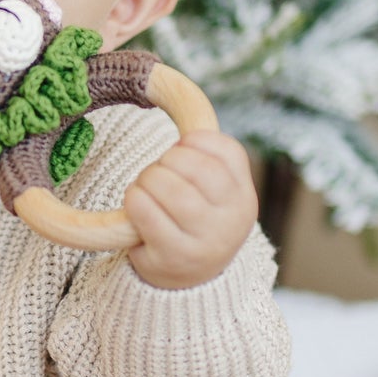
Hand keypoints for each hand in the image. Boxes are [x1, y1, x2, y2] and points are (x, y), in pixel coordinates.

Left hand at [123, 130, 257, 289]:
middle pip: (192, 165)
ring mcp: (204, 242)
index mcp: (243, 196)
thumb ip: (206, 154)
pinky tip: (137, 206)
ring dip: (146, 180)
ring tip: (146, 190)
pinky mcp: (172, 258)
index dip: (193, 143)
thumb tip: (179, 94)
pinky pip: (144, 210)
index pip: (224, 150)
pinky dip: (134, 199)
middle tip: (159, 174)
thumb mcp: (214, 191)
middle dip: (166, 161)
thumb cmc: (195, 222)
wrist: (189, 282)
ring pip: (167, 186)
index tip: (181, 151)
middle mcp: (232, 220)